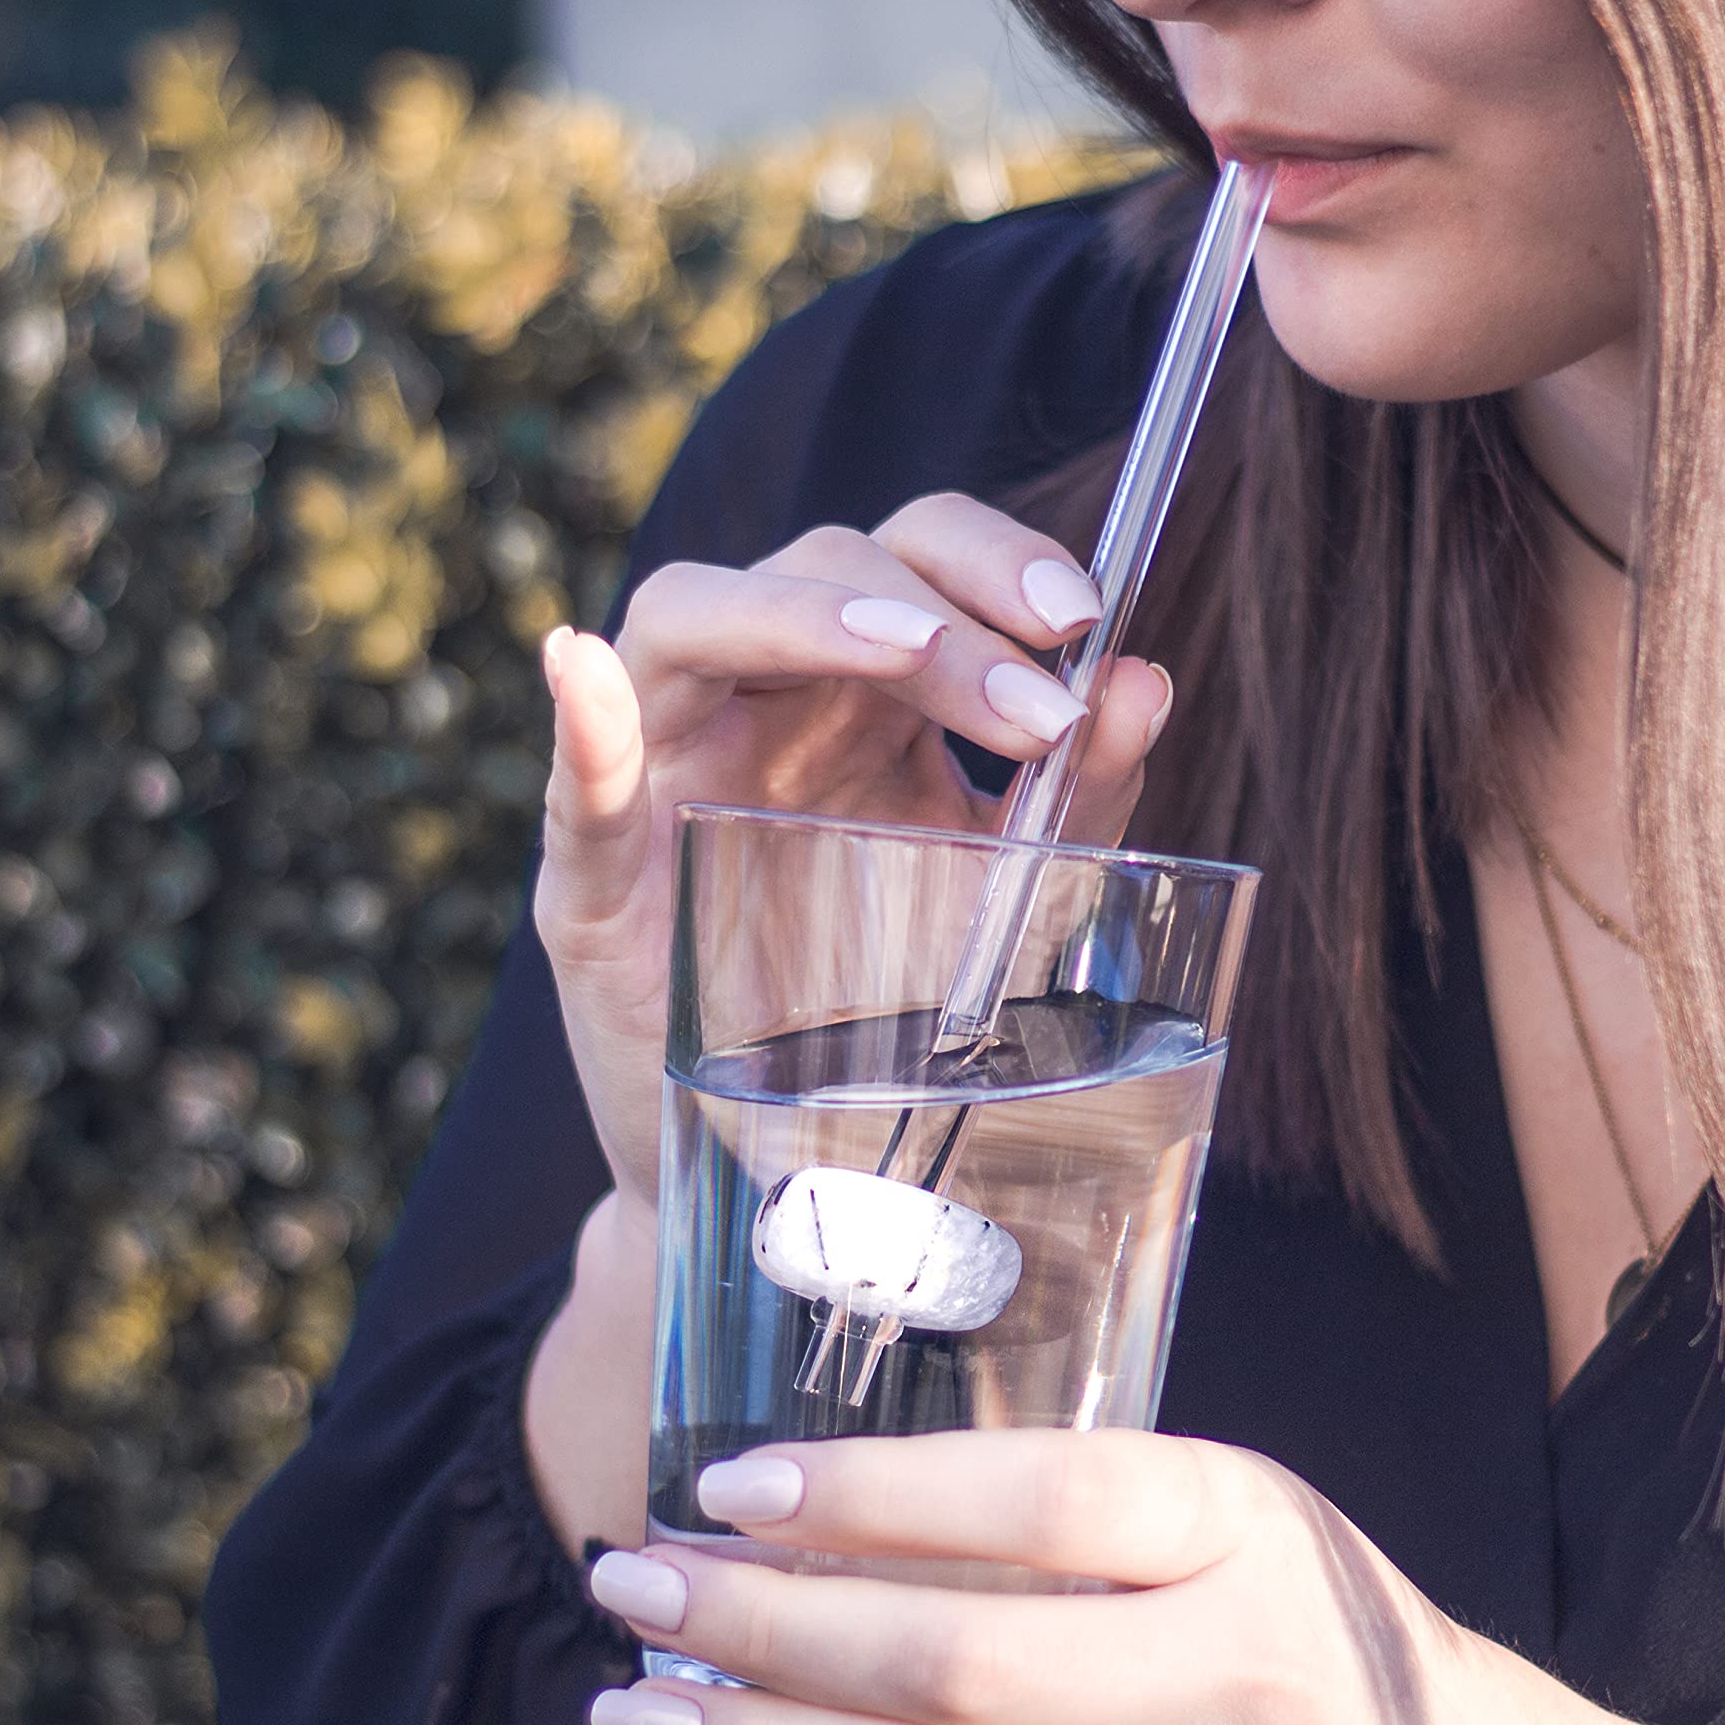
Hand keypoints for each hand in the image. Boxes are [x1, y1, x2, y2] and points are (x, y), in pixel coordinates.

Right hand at [532, 496, 1170, 1217]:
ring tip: (903, 645)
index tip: (1080, 621)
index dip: (995, 558)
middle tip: (1036, 711)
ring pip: (693, 616)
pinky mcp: (594, 879)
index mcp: (863, 687)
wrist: (798, 1172)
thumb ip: (1080, 799)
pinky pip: (580, 786)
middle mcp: (762, 695)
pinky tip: (584, 668)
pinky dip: (583, 722)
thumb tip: (1144, 682)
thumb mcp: (1010, 898)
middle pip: (823, 558)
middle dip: (941, 613)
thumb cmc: (894, 1007)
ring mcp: (668, 770)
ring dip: (806, 616)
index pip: (918, 553)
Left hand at [581, 1429, 1620, 1724]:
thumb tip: (849, 1500)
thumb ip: (1092, 1522)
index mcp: (1253, 1527)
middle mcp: (1233, 1669)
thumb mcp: (1259, 1538)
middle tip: (630, 1578)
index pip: (1042, 1495)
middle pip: (965, 1654)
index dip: (873, 1492)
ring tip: (636, 1705)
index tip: (731, 1481)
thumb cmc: (1352, 1653)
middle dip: (772, 1619)